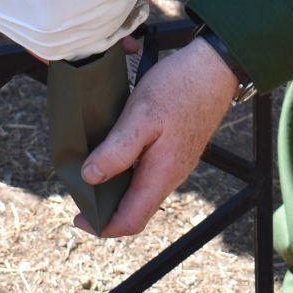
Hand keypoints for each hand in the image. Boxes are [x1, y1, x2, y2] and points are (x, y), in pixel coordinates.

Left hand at [76, 38, 237, 236]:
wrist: (215, 67)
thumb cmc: (178, 87)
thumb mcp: (140, 114)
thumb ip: (116, 150)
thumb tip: (90, 178)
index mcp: (161, 175)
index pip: (131, 221)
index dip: (102, 226)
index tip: (78, 216)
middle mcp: (171, 175)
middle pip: (135, 208)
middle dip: (105, 206)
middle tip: (80, 188)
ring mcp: (176, 163)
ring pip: (142, 189)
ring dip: (116, 187)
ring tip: (92, 167)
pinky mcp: (178, 149)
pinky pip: (149, 171)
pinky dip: (128, 169)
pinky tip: (116, 148)